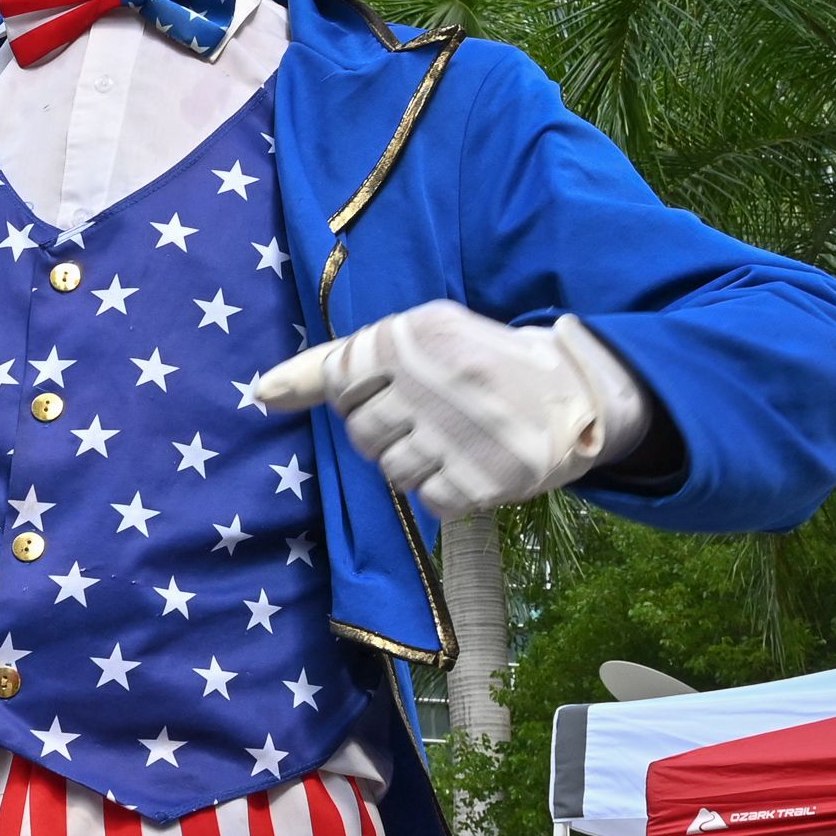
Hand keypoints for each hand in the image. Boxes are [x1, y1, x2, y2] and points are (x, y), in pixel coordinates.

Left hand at [251, 303, 639, 519]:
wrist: (574, 388)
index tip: (394, 389)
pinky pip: (430, 501)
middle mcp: (442, 377)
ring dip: (415, 465)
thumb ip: (334, 363)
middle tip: (430, 419)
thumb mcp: (414, 341)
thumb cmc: (474, 363)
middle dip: (385, 435)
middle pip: (362, 433)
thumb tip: (261, 393)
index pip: (340, 382)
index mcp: (419, 333)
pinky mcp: (490, 476)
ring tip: (453, 441)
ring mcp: (468, 430)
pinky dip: (443, 490)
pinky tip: (470, 463)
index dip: (359, 397)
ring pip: (393, 471)